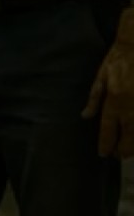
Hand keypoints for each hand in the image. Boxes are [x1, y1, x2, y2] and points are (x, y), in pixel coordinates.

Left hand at [82, 7, 133, 158]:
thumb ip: (95, 98)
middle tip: (120, 157)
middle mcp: (131, 106)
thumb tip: (86, 116)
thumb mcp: (101, 76)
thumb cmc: (119, 58)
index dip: (106, 144)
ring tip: (131, 152)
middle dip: (125, 149)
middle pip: (129, 135)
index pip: (109, 129)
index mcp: (115, 100)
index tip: (104, 154)